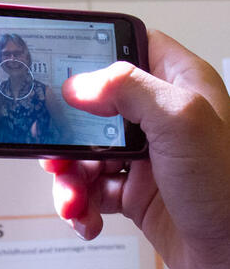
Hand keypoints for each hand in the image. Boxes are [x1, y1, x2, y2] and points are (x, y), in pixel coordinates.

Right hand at [42, 30, 229, 268]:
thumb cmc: (228, 191)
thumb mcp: (182, 123)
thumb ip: (129, 90)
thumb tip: (79, 83)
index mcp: (179, 87)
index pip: (130, 49)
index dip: (93, 61)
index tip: (63, 82)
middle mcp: (160, 120)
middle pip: (91, 111)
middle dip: (66, 139)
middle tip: (56, 157)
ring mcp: (146, 159)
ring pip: (84, 156)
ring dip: (69, 181)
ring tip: (74, 203)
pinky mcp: (135, 194)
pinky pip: (90, 193)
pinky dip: (80, 207)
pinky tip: (88, 220)